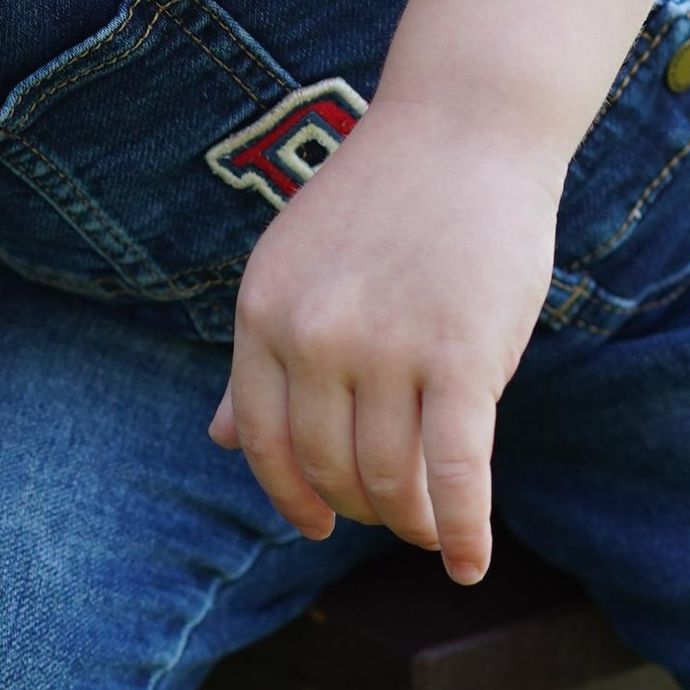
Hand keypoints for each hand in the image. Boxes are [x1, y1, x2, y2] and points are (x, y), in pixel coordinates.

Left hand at [210, 101, 560, 583]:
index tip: (316, 522)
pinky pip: (456, 472)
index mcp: (262, 313)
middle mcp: (313, 336)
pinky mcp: (461, 356)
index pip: (262, 440)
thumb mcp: (297, 269)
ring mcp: (386, 347)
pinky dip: (462, 529)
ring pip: (388, 477)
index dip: (290, 494)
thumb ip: (266, 360)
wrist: (463, 126)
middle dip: (358, 507)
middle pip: (328, 467)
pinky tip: (468, 563)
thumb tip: (221, 440)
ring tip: (426, 529)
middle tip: (388, 515)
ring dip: (408, 520)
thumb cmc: (384, 202)